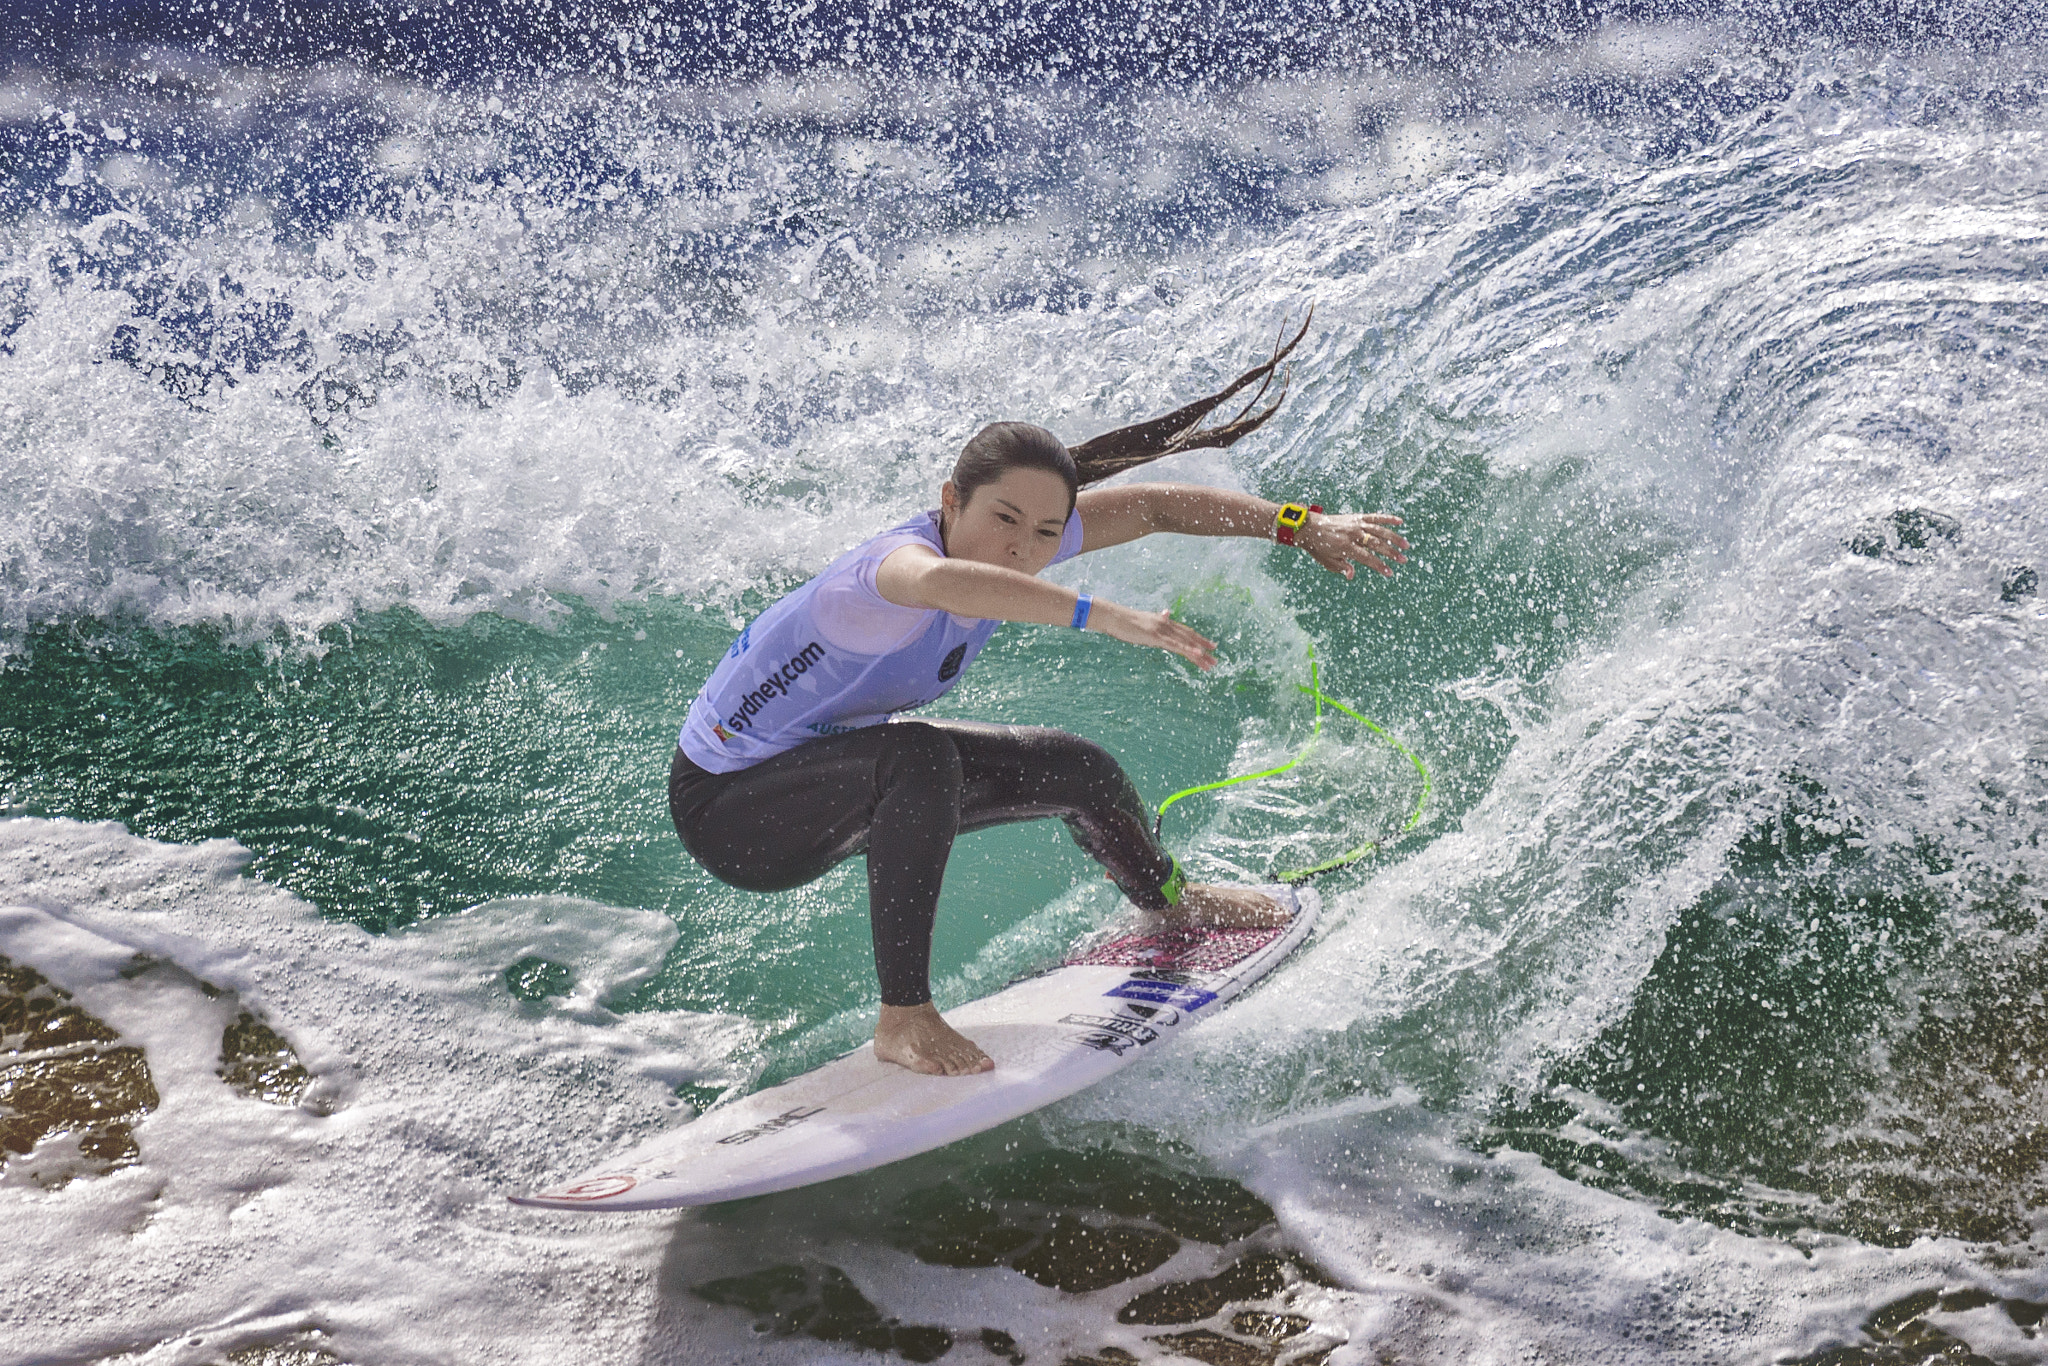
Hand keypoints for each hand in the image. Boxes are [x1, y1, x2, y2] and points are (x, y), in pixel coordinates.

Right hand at [1091, 602, 1218, 669]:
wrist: (1114, 617)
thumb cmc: (1124, 621)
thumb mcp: (1143, 621)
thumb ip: (1156, 620)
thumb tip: (1166, 613)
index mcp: (1163, 622)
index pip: (1185, 631)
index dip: (1198, 639)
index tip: (1209, 646)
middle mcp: (1166, 624)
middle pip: (1189, 637)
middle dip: (1203, 647)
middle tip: (1215, 658)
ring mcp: (1163, 630)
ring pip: (1186, 643)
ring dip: (1200, 654)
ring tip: (1211, 664)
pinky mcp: (1157, 637)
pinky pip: (1177, 645)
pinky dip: (1189, 650)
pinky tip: (1199, 654)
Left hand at [1299, 511, 1408, 579]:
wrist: (1309, 527)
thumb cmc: (1319, 547)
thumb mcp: (1327, 561)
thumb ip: (1342, 568)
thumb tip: (1352, 576)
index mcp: (1346, 547)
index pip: (1367, 558)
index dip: (1379, 566)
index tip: (1390, 572)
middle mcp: (1353, 534)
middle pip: (1377, 544)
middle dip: (1391, 553)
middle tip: (1403, 560)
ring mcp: (1356, 524)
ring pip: (1379, 530)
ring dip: (1394, 537)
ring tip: (1406, 545)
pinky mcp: (1357, 517)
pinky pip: (1375, 517)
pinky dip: (1387, 518)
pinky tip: (1400, 522)